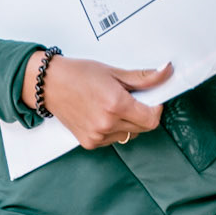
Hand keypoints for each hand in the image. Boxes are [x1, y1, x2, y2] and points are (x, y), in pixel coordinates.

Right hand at [22, 53, 171, 150]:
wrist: (49, 84)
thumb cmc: (78, 74)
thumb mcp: (113, 72)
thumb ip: (143, 77)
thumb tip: (166, 72)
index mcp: (116, 104)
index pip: (152, 118)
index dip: (156, 108)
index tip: (152, 99)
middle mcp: (107, 123)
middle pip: (143, 128)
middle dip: (143, 114)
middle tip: (130, 99)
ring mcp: (98, 135)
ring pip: (129, 135)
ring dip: (129, 123)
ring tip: (112, 106)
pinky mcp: (90, 143)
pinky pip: (114, 140)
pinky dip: (114, 129)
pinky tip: (102, 115)